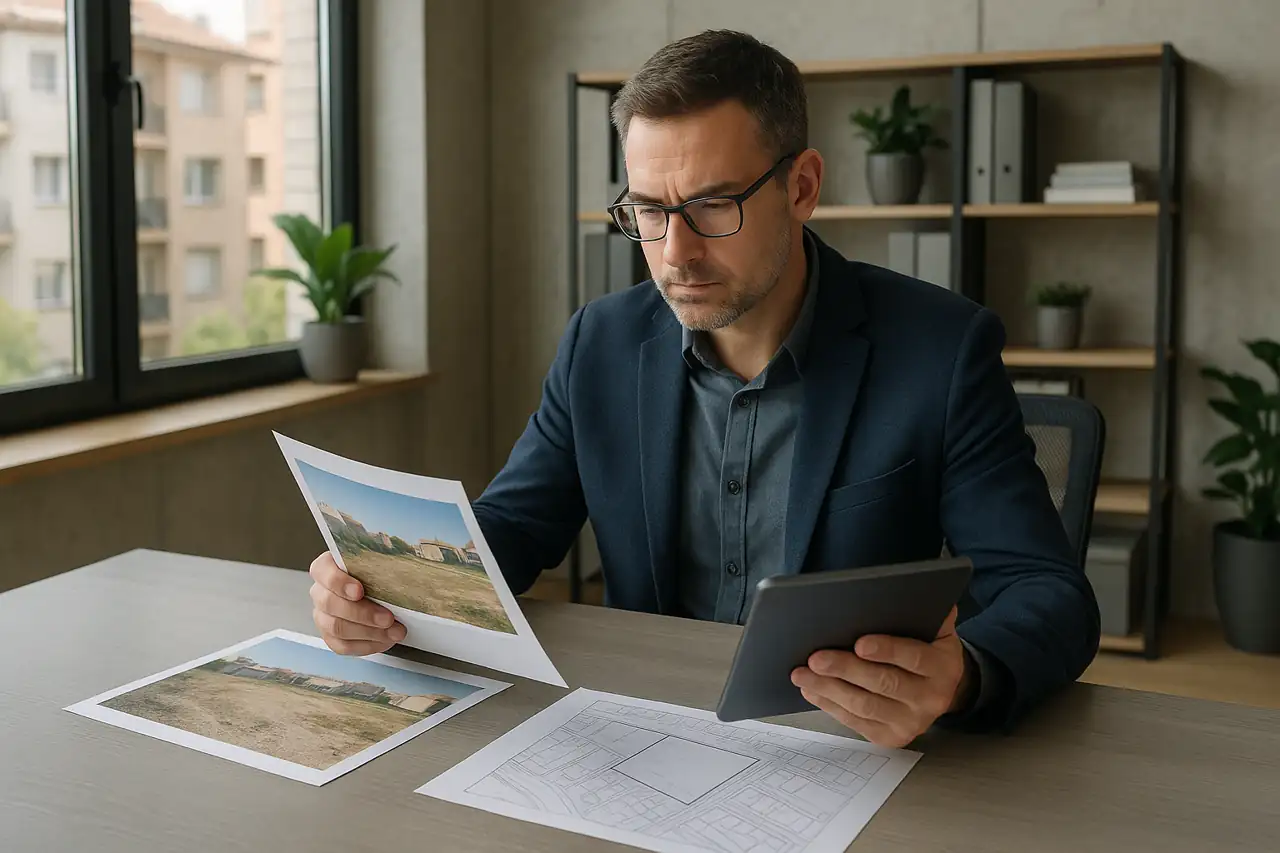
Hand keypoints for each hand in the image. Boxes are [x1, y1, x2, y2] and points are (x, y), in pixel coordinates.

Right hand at [308, 551, 405, 654]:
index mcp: (327, 567)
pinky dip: (367, 645)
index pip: (322, 570)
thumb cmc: (379, 574)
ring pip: (336, 627)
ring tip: (394, 631)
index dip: (338, 582)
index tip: (359, 591)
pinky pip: (343, 646)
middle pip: (329, 603)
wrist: (383, 592)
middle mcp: (320, 591)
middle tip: (388, 618)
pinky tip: (386, 640)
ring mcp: (322, 616)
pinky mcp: (331, 636)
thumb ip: (383, 562)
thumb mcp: (381, 561)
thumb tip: (398, 568)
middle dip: (362, 613)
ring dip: (369, 632)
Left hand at [791, 606, 970, 747]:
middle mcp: (931, 699)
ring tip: (802, 673)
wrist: (943, 690)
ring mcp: (911, 722)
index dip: (888, 650)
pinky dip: (830, 705)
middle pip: (884, 684)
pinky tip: (811, 689)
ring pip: (865, 706)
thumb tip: (911, 589)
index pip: (915, 658)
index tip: (859, 643)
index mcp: (943, 667)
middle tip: (815, 658)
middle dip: (846, 669)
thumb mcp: (936, 629)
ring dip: (830, 689)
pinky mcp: (891, 737)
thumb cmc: (928, 649)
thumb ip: (926, 611)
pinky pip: (856, 722)